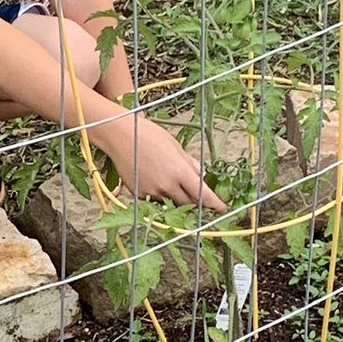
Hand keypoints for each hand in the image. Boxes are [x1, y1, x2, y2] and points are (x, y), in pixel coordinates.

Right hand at [105, 115, 226, 211]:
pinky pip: (155, 199)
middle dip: (195, 201)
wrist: (120, 135)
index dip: (214, 203)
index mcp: (179, 171)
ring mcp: (152, 191)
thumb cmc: (149, 134)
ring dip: (176, 197)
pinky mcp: (139, 193)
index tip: (222, 207)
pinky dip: (160, 193)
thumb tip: (201, 175)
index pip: (202, 194)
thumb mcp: (175, 146)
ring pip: (171, 202)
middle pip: (188, 203)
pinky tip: (155, 178)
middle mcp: (167, 185)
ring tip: (171, 180)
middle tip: (197, 194)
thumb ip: (189, 163)